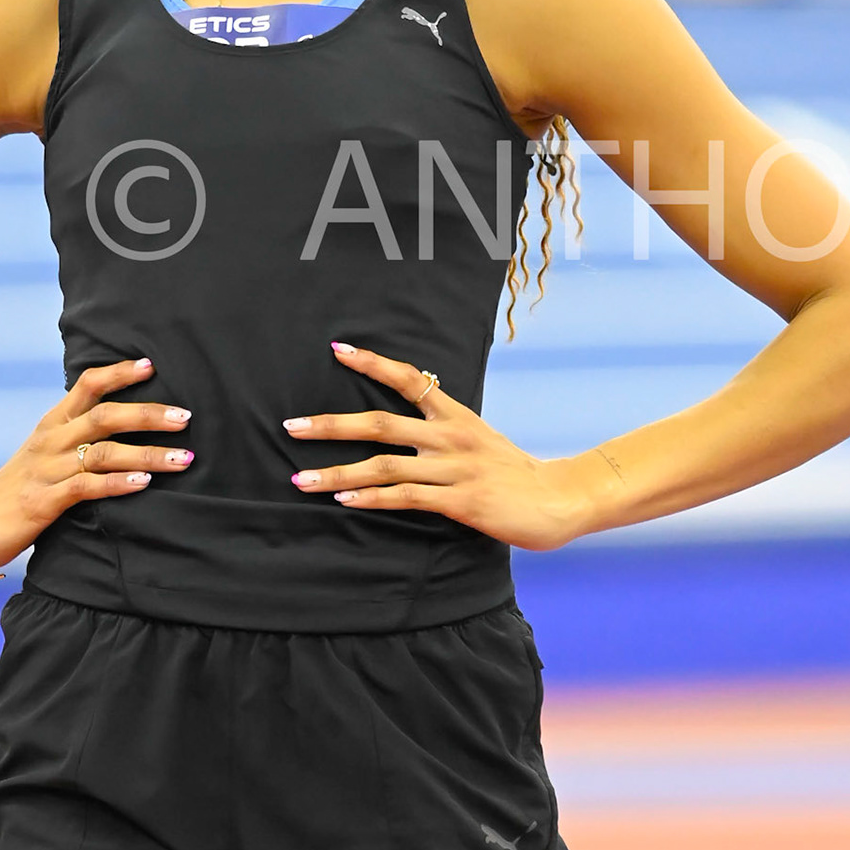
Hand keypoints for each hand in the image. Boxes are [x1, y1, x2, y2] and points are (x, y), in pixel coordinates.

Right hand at [0, 357, 191, 568]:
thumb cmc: (21, 485)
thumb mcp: (47, 451)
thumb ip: (79, 434)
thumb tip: (128, 421)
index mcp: (53, 422)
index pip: (87, 386)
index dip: (119, 373)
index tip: (152, 366)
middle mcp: (51, 440)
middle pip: (104, 416)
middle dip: (148, 414)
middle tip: (184, 417)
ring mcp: (46, 470)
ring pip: (103, 453)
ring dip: (147, 454)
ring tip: (182, 458)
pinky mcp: (43, 502)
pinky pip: (85, 487)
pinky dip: (117, 483)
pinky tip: (142, 482)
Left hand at [282, 341, 611, 550]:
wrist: (558, 499)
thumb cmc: (514, 472)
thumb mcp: (480, 438)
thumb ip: (444, 429)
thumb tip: (410, 417)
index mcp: (455, 415)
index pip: (410, 378)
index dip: (373, 362)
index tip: (338, 349)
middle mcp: (450, 436)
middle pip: (381, 422)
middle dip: (331, 425)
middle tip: (291, 426)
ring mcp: (454, 468)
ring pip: (385, 466)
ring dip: (338, 473)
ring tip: (302, 480)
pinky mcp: (460, 501)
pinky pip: (407, 498)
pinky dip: (373, 498)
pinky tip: (346, 500)